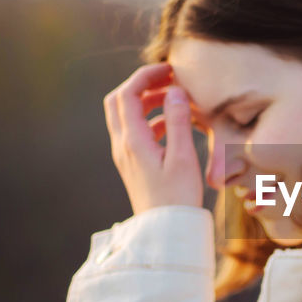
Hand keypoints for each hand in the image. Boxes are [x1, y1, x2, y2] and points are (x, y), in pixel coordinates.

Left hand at [103, 62, 203, 215]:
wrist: (166, 231)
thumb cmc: (178, 197)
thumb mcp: (183, 157)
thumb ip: (177, 121)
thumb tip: (175, 91)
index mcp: (133, 141)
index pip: (127, 94)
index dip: (145, 76)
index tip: (169, 71)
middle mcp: (123, 145)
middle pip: (118, 101)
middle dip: (140, 85)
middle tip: (167, 80)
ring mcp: (126, 155)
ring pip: (126, 116)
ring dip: (147, 102)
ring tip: (176, 99)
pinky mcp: (133, 164)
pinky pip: (136, 132)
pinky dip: (151, 119)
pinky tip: (174, 125)